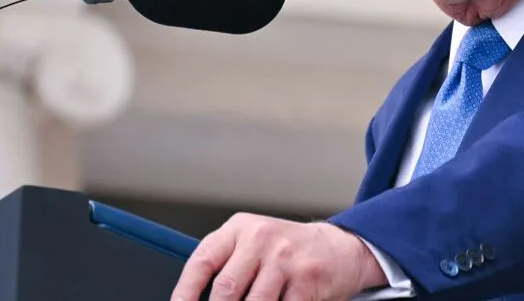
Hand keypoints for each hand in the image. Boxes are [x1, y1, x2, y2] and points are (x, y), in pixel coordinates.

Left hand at [171, 213, 387, 300]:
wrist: (338, 247)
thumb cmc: (285, 251)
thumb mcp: (252, 244)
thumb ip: (225, 266)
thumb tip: (195, 299)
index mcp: (239, 229)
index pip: (201, 263)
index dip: (184, 293)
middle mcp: (260, 238)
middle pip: (225, 290)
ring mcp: (285, 258)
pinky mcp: (307, 280)